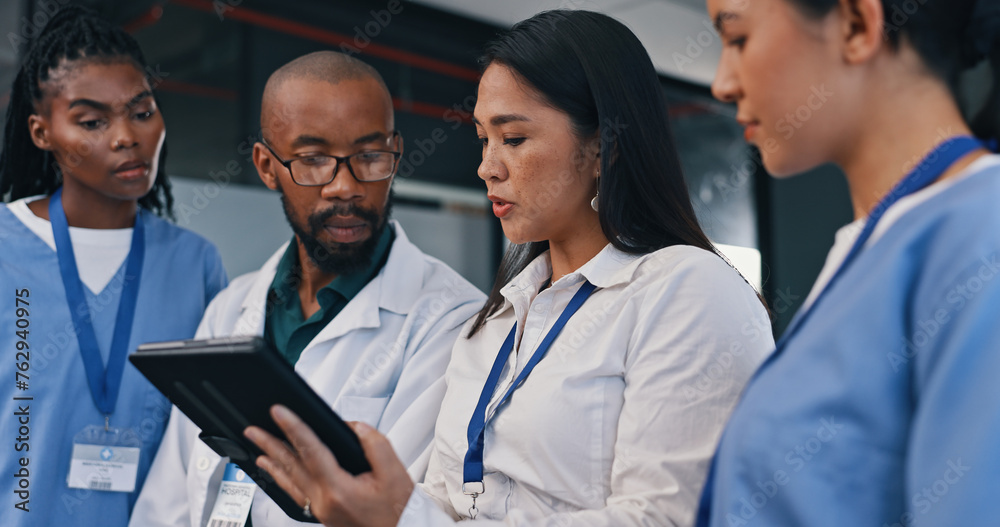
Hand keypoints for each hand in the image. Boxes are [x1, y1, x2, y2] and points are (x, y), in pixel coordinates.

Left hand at [244, 405, 414, 526]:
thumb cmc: (399, 509)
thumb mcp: (395, 471)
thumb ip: (373, 443)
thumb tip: (353, 427)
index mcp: (339, 490)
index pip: (311, 451)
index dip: (294, 427)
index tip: (279, 412)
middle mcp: (324, 502)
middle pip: (291, 467)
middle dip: (270, 444)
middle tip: (253, 429)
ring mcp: (321, 510)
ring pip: (289, 482)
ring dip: (272, 463)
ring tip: (257, 449)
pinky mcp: (322, 514)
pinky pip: (295, 495)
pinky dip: (281, 480)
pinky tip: (275, 473)